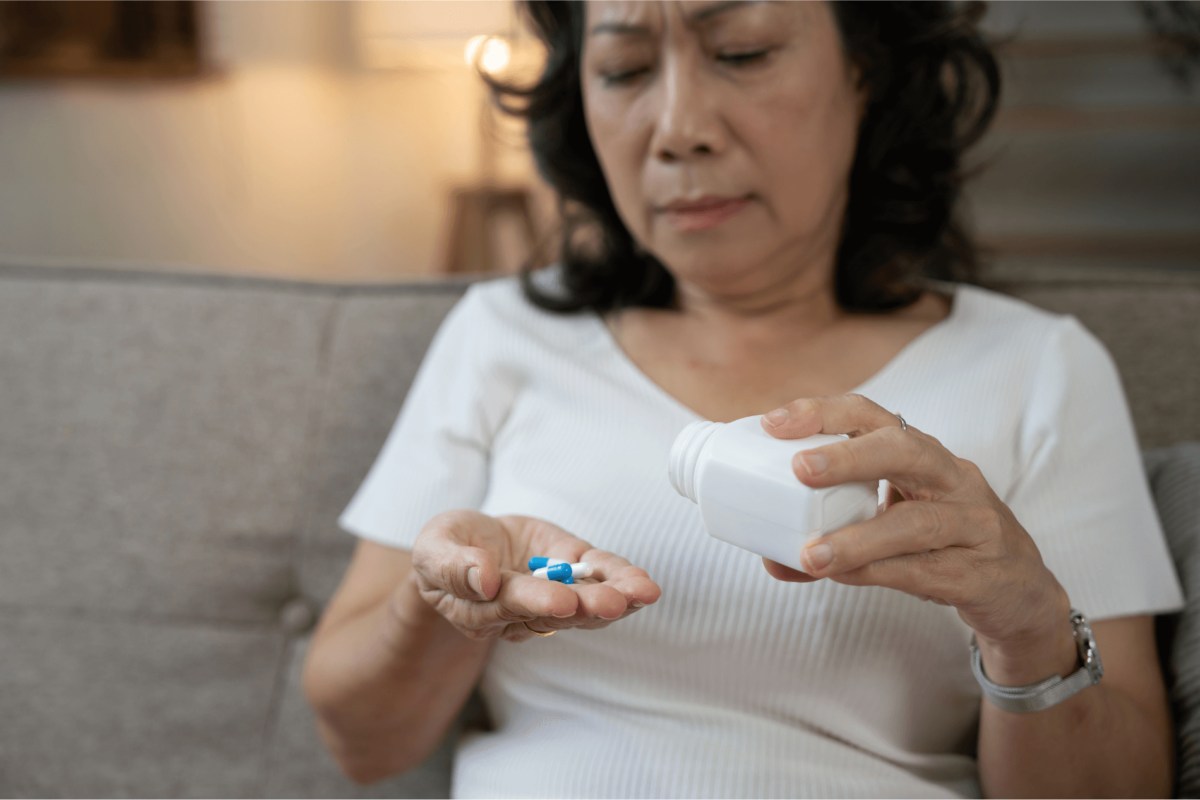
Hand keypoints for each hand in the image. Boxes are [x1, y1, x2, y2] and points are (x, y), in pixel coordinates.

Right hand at [411, 510, 661, 642]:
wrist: (466, 543)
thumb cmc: (446, 549)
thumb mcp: (433, 549)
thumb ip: (452, 565)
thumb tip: (483, 578)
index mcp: (482, 611)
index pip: (512, 605)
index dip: (538, 601)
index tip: (564, 601)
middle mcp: (521, 612)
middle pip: (559, 613)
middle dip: (589, 606)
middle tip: (615, 601)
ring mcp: (551, 595)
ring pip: (587, 605)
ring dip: (617, 598)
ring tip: (642, 592)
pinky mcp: (571, 570)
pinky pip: (597, 576)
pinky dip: (621, 578)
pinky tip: (643, 583)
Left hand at [760, 394, 1075, 680]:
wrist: (1020, 593)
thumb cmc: (944, 545)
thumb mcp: (892, 525)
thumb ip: (834, 534)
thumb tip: (769, 554)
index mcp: (923, 456)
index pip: (874, 417)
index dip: (825, 413)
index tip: (775, 422)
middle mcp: (952, 479)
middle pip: (905, 450)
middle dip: (849, 455)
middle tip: (799, 468)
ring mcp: (972, 525)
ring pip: (917, 522)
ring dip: (859, 537)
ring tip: (811, 554)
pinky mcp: (980, 573)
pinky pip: (927, 570)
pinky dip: (881, 572)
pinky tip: (844, 577)